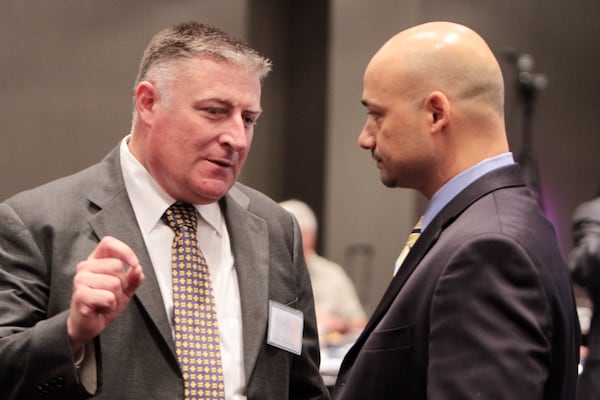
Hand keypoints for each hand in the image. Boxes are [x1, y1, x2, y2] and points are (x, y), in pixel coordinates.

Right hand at [67, 236, 144, 352]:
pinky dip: (110, 305)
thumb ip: (134, 278)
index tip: (134, 263)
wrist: (88, 324)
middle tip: (111, 293)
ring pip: (114, 282)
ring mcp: (80, 280)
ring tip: (105, 301)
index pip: (108, 243)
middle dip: (121, 284)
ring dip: (116, 297)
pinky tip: (101, 307)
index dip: (124, 250)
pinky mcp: (80, 295)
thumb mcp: (125, 289)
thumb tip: (138, 269)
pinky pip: (108, 297)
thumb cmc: (103, 303)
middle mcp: (85, 267)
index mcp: (96, 261)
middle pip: (116, 265)